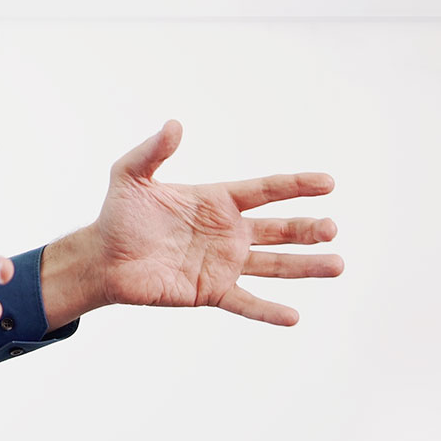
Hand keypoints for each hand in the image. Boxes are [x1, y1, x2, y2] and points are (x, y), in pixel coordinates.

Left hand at [46, 121, 341, 327]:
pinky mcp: (211, 292)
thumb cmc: (118, 214)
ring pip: (274, 265)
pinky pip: (246, 302)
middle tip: (331, 228)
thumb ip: (153, 151)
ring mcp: (223, 263)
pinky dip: (269, 311)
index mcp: (217, 201)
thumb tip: (175, 124)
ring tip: (337, 265)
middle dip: (307, 229)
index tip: (328, 183)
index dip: (296, 186)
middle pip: (279, 229)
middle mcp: (228, 232)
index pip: (265, 190)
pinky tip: (294, 316)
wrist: (103, 259)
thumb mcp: (131, 175)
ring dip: (305, 266)